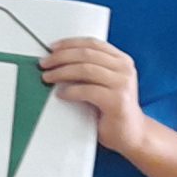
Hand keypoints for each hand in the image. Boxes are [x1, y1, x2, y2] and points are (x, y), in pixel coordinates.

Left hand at [40, 36, 146, 154]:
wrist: (132, 133)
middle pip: (86, 54)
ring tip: (48, 77)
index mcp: (122, 61)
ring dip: (61, 72)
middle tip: (44, 63)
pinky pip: (87, 90)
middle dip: (60, 57)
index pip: (92, 43)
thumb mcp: (105, 82)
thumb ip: (91, 69)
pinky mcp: (117, 101)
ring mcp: (122, 84)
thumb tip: (58, 60)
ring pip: (85, 69)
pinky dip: (70, 91)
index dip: (69, 43)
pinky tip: (61, 94)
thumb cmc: (113, 108)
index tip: (52, 48)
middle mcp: (124, 69)